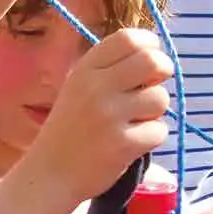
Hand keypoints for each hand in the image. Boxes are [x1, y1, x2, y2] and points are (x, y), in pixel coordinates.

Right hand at [32, 28, 170, 202]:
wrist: (49, 174)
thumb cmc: (69, 130)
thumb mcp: (78, 89)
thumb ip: (111, 71)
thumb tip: (156, 58)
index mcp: (85, 70)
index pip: (129, 39)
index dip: (150, 46)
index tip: (150, 60)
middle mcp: (96, 88)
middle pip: (153, 62)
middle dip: (163, 72)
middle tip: (152, 88)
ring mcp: (109, 116)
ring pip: (160, 99)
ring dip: (154, 112)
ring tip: (132, 123)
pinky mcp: (123, 144)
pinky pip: (159, 131)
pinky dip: (150, 139)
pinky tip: (129, 145)